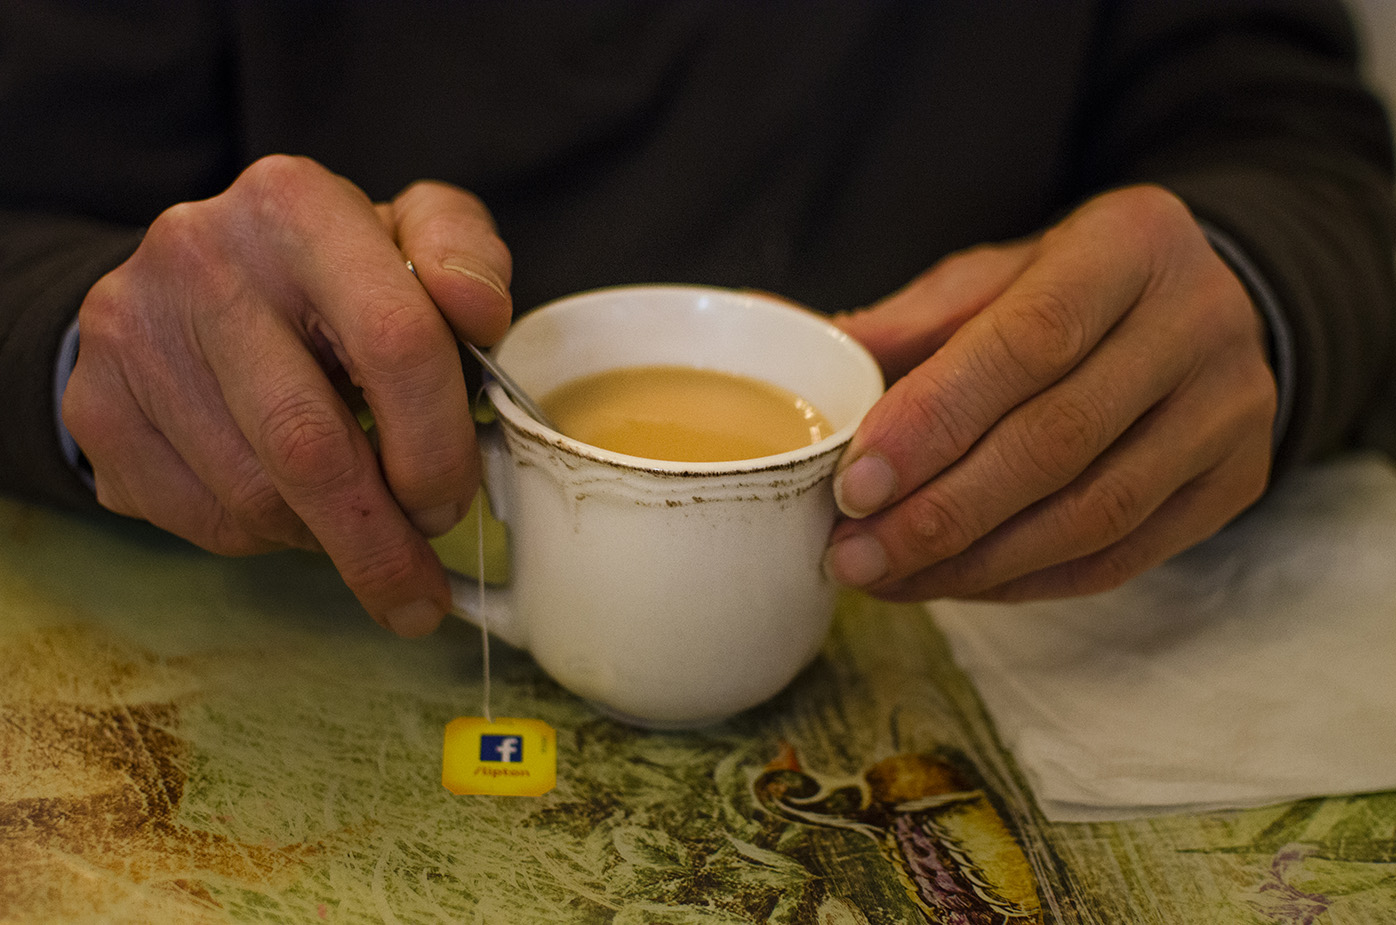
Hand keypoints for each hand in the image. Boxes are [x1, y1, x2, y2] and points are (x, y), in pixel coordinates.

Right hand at [63, 155, 511, 634]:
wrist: (194, 281)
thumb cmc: (335, 276)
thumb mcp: (415, 238)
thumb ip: (469, 259)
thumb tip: (479, 310)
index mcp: (296, 205)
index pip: (398, 345)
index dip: (440, 448)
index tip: (454, 502)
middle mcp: (200, 254)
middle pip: (312, 446)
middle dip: (380, 540)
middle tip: (416, 583)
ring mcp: (133, 330)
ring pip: (255, 498)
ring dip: (323, 539)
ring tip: (353, 523)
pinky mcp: (94, 400)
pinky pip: (199, 518)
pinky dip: (261, 537)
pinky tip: (286, 506)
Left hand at [825, 184, 1276, 600]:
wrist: (1201, 308)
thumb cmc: (1069, 291)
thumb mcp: (993, 279)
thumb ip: (905, 323)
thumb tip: (791, 335)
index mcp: (1130, 244)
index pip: (1029, 342)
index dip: (935, 420)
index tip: (855, 484)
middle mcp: (1198, 322)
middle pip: (1058, 440)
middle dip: (941, 513)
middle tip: (853, 554)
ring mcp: (1231, 408)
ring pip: (1094, 513)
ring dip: (976, 562)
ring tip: (888, 578)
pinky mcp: (1236, 481)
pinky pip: (1122, 556)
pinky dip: (1027, 581)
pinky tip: (955, 583)